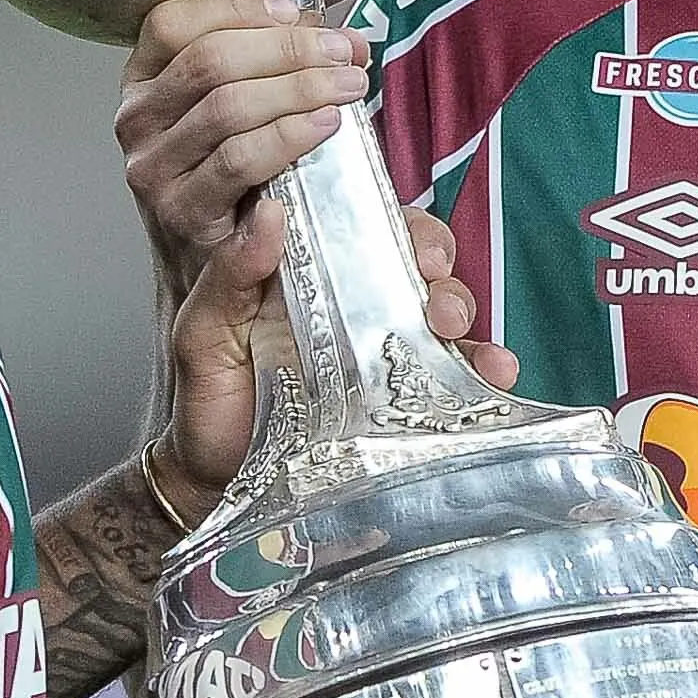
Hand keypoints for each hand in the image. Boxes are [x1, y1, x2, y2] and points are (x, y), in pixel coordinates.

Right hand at [118, 0, 376, 288]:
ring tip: (346, 87)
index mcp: (143, 80)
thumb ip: (275, 66)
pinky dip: (289, 137)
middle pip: (208, 61)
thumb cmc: (230, 180)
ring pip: (227, 107)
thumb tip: (343, 42)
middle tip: (342, 56)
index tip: (295, 12)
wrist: (207, 270)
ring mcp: (154, 167)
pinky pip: (240, 161)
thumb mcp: (239, 111)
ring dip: (298, 90)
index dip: (235, 8)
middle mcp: (136, 119)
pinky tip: (324, 127)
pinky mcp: (182, 210)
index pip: (172, 22)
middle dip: (286, 50)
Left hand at [154, 197, 515, 500]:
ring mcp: (382, 355)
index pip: (365, 227)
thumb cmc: (206, 404)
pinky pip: (455, 377)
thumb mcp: (203, 333)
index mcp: (309, 276)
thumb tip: (269, 213)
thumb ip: (229, 275)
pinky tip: (494, 372)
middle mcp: (354, 308)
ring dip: (466, 310)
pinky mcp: (401, 403)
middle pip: (416, 267)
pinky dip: (485, 367)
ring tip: (461, 333)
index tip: (413, 243)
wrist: (212, 484)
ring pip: (443, 314)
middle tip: (436, 298)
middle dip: (440, 270)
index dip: (400, 223)